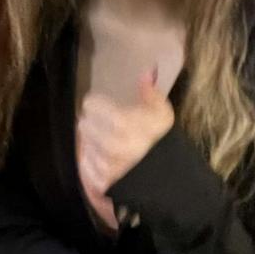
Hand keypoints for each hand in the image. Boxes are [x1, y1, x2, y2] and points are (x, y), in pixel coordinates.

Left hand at [76, 71, 174, 218]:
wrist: (171, 182)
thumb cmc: (164, 143)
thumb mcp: (162, 114)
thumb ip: (151, 92)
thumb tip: (146, 71)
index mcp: (125, 124)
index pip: (91, 105)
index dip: (95, 103)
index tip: (99, 105)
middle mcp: (111, 145)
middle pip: (84, 125)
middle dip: (92, 123)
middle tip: (101, 124)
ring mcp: (105, 166)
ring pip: (83, 144)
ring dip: (91, 142)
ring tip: (105, 142)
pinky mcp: (101, 182)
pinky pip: (85, 165)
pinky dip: (91, 161)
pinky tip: (104, 158)